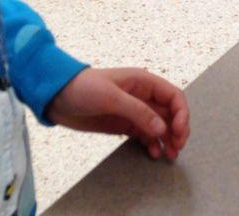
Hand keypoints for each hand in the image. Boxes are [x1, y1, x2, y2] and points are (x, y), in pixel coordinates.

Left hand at [46, 67, 189, 160]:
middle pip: (170, 113)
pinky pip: (144, 134)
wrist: (56, 96)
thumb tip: (162, 128)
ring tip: (169, 156)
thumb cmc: (83, 88)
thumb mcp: (110, 97)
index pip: (173, 96)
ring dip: (167, 139)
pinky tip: (153, 153)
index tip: (178, 132)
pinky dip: (152, 143)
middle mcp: (142, 96)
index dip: (181, 114)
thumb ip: (137, 111)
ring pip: (160, 126)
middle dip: (177, 130)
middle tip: (176, 148)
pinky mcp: (123, 124)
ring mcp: (133, 111)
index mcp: (143, 82)